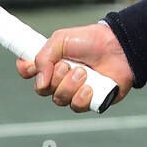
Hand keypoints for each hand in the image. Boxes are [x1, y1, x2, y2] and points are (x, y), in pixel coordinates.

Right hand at [16, 22, 133, 112]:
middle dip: (55, 77)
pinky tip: (90, 87)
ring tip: (84, 72)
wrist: (118, 48)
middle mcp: (59, 78)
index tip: (32, 66)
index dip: (27, 70)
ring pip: (58, 99)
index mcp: (50, 62)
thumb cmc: (91, 41)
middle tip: (69, 65)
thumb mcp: (61, 40)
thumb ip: (43, 57)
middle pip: (41, 89)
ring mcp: (73, 91)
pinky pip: (76, 107)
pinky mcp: (88, 101)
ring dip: (70, 85)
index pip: (28, 71)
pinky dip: (82, 96)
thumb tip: (39, 83)